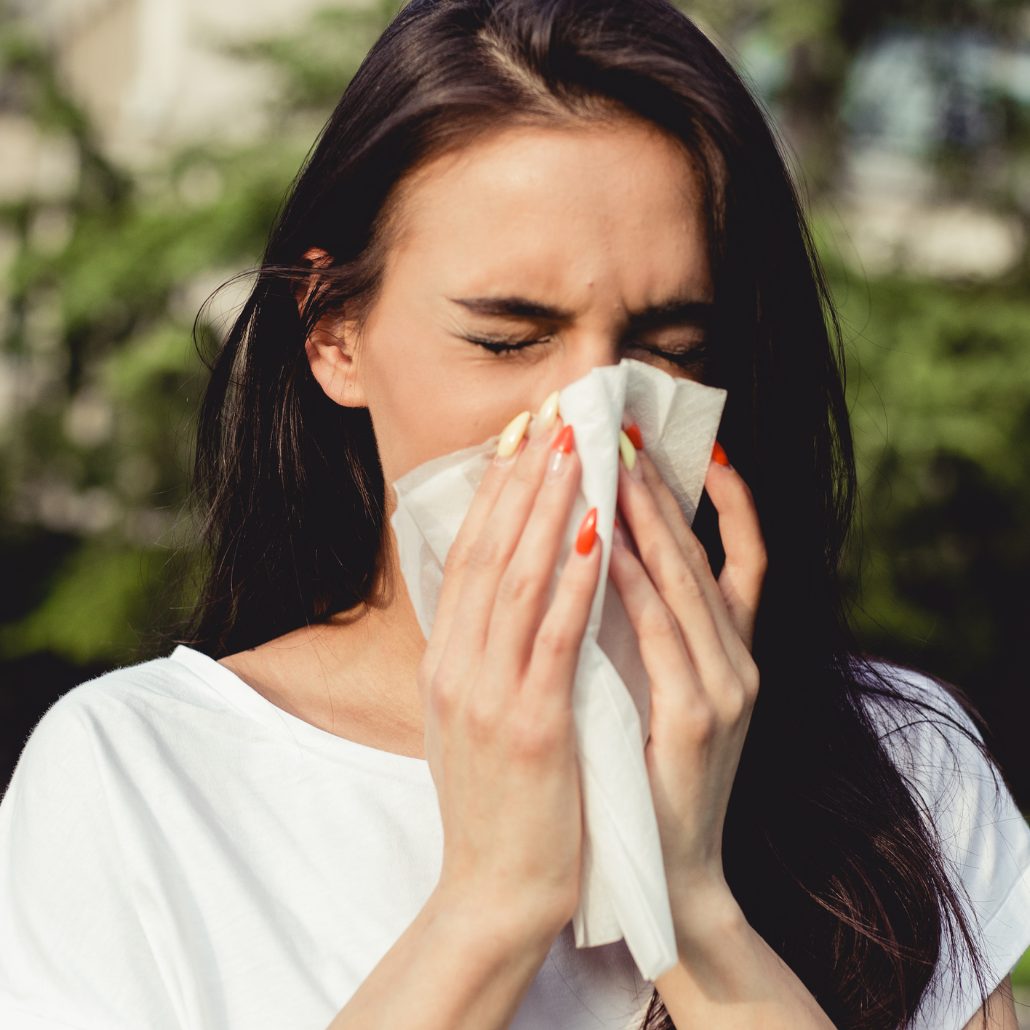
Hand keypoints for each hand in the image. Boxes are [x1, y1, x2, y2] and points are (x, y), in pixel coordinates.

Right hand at [417, 406, 601, 941]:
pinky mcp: (530, 725)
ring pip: (518, 579)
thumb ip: (481, 654)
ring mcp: (488, 694)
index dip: (494, 491)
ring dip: (549, 507)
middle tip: (552, 414)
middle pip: (487, 550)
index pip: (466, 557)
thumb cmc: (494, 804)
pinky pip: (555, 635)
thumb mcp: (468, 718)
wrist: (493, 893)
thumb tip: (502, 593)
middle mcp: (456, 667)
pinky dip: (576, 577)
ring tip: (576, 448)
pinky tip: (600, 531)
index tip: (521, 437)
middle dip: (522, 478)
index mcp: (444, 663)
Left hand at [607, 436, 766, 938]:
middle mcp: (740, 662)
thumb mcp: (661, 691)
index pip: (740, 558)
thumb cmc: (649, 772)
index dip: (728, 500)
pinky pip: (663, 635)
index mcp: (730, 654)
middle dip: (666, 491)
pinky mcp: (699, 719)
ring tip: (618, 465)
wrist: (668, 870)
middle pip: (706, 555)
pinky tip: (607, 544)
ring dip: (651, 520)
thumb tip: (611, 559)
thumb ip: (653, 632)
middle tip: (629, 432)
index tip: (696, 445)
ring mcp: (727, 689)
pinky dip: (636, 584)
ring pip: (689, 584)